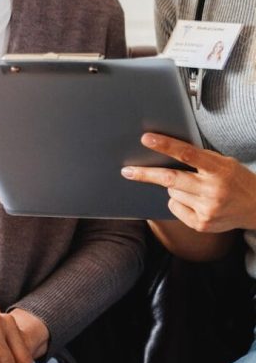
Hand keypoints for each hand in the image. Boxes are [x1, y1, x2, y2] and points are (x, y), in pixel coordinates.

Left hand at [121, 132, 255, 231]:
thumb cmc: (236, 180)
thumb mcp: (224, 162)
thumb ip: (200, 158)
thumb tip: (168, 151)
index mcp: (219, 169)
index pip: (187, 153)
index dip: (165, 145)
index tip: (146, 139)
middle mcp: (213, 190)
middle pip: (171, 179)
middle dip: (146, 174)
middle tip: (127, 171)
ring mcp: (207, 209)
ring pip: (172, 192)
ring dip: (174, 187)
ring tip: (194, 187)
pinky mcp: (202, 224)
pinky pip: (175, 207)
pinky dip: (178, 201)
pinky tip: (195, 201)